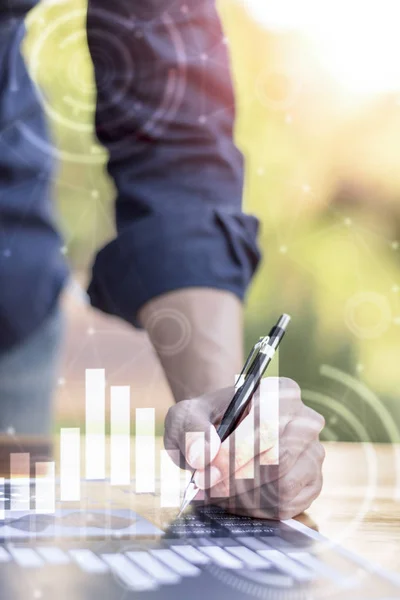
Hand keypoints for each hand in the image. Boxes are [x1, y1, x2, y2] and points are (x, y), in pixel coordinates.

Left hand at [164, 377, 324, 519]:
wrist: (221, 434)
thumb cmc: (207, 422)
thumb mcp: (188, 416)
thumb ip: (191, 430)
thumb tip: (203, 456)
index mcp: (280, 393)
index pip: (265, 427)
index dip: (234, 455)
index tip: (204, 473)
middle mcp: (305, 420)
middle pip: (278, 459)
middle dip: (236, 481)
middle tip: (207, 489)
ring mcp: (313, 452)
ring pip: (284, 485)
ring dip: (244, 498)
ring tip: (217, 494)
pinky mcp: (313, 482)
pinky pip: (289, 505)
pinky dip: (257, 510)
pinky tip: (235, 501)